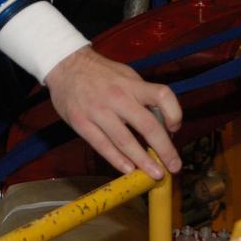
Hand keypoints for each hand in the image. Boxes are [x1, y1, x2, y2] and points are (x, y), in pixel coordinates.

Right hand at [44, 46, 182, 178]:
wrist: (65, 65)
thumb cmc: (100, 73)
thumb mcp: (125, 75)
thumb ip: (142, 95)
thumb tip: (162, 122)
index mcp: (132, 84)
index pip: (162, 95)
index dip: (174, 112)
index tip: (175, 128)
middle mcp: (117, 97)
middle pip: (147, 125)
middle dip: (164, 149)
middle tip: (174, 166)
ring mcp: (98, 111)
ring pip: (125, 141)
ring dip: (143, 160)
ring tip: (155, 174)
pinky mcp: (81, 123)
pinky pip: (102, 145)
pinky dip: (117, 160)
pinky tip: (128, 170)